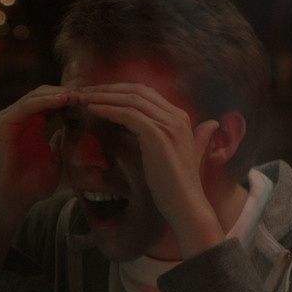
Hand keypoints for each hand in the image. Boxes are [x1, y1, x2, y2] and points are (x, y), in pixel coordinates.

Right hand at [0, 85, 76, 215]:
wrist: (8, 201)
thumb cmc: (28, 187)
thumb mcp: (53, 162)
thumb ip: (58, 145)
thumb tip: (68, 130)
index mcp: (31, 125)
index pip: (51, 102)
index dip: (71, 100)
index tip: (92, 101)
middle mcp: (19, 119)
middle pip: (44, 94)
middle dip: (66, 92)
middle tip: (88, 93)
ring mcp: (9, 119)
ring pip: (35, 96)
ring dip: (58, 94)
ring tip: (77, 94)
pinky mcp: (4, 124)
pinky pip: (26, 106)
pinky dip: (45, 101)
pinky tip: (62, 100)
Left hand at [79, 82, 220, 249]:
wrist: (185, 204)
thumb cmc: (175, 185)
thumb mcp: (179, 155)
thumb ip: (186, 137)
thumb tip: (208, 125)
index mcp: (180, 117)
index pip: (146, 92)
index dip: (119, 90)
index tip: (98, 93)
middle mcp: (176, 116)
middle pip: (137, 90)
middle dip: (108, 88)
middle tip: (85, 91)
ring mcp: (168, 124)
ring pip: (130, 99)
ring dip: (104, 96)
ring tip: (83, 98)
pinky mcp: (157, 134)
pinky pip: (127, 114)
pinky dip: (108, 109)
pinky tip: (92, 110)